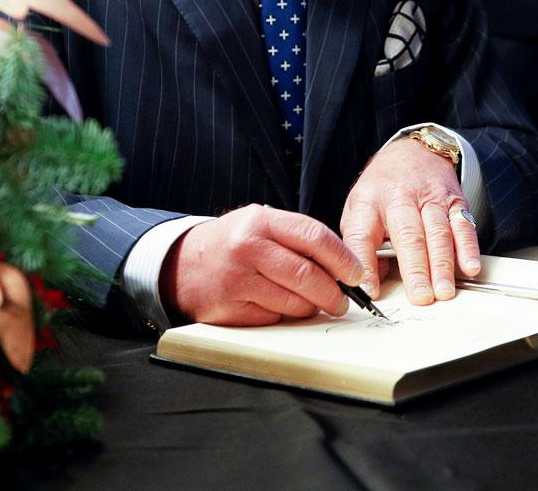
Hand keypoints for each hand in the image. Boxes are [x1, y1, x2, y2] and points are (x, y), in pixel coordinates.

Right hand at [158, 205, 363, 325]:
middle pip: (307, 274)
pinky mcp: (231, 308)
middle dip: (334, 293)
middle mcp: (247, 247)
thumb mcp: (259, 226)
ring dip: (311, 307)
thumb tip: (343, 266)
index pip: (314, 236)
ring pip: (295, 301)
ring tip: (313, 304)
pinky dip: (284, 315)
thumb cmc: (231, 245)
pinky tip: (278, 305)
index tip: (356, 274)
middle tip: (342, 301)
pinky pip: (274, 316)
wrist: (180, 265)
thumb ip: (296, 239)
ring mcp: (238, 279)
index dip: (342, 258)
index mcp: (260, 221)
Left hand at [340, 137, 480, 304]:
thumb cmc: (382, 188)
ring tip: (443, 290)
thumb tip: (372, 281)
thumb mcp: (358, 208)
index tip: (370, 290)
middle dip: (415, 269)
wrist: (412, 152)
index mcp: (368, 202)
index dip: (365, 265)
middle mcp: (399, 198)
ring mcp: (429, 198)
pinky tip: (469, 267)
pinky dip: (468, 248)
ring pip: (437, 232)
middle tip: (420, 297)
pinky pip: (463, 225)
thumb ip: (360, 244)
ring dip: (442, 264)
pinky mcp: (454, 200)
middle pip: (408, 235)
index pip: (362, 236)